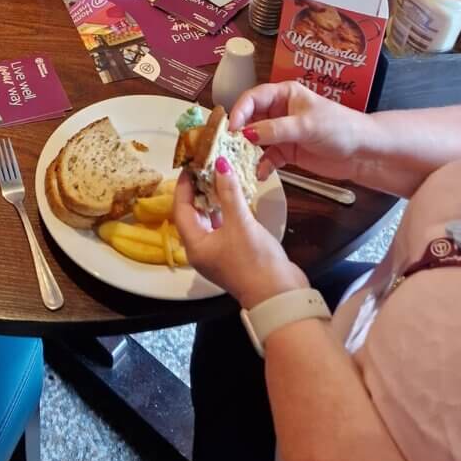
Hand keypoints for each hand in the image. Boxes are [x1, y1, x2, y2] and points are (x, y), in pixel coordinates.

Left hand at [174, 165, 306, 308]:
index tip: (190, 166)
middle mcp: (202, 250)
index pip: (181, 210)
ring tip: (219, 176)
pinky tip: (233, 197)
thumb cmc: (255, 261)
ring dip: (213, 200)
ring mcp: (218, 254)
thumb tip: (220, 164)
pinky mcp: (234, 254)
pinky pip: (223, 227)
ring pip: (210, 220)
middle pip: (194, 214)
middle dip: (198, 190)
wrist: (280, 296)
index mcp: (195, 246)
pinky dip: (226, 211)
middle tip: (205, 168)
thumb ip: (229, 192)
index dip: (184, 187)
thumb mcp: (240, 223)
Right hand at [229, 80, 371, 183]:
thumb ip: (275, 129)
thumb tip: (245, 134)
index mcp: (284, 94)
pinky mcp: (287, 151)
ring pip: (256, 139)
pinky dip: (262, 165)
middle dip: (239, 133)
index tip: (231, 129)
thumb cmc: (339, 128)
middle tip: (229, 148)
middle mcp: (279, 110)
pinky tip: (261, 174)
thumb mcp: (306, 126)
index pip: (253, 98)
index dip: (239, 111)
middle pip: (250, 118)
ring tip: (240, 162)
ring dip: (248, 151)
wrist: (363, 152)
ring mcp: (282, 132)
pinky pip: (267, 157)